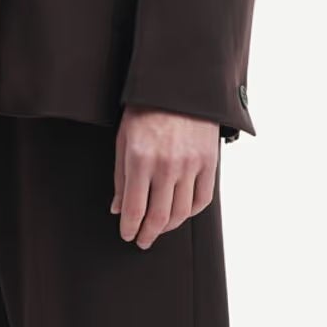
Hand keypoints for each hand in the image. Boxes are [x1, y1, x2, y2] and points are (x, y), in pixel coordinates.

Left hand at [112, 107, 219, 246]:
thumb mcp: (123, 139)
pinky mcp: (209, 162)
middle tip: (143, 241)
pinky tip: (181, 213)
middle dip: (148, 235)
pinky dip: (191, 212)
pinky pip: (203, 199)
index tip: (128, 235)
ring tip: (159, 229)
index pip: (134, 209)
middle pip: (159, 217)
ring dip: (168, 227)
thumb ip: (120, 177)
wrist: (180, 85)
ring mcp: (191, 165)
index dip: (130, 229)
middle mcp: (167, 166)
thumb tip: (118, 209)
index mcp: (140, 159)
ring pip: (182, 212)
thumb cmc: (146, 109)